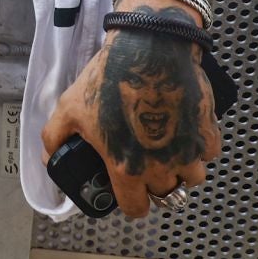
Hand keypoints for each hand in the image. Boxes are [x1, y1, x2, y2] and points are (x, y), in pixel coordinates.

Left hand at [41, 22, 220, 218]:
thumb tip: (49, 158)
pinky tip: (183, 130)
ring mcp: (189, 151)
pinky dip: (199, 146)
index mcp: (127, 168)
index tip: (130, 192)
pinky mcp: (207, 133)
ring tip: (167, 149)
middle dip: (155, 183)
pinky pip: (208, 153)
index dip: (132, 203)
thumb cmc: (110, 78)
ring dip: (181, 169)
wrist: (149, 49)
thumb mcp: (70, 107)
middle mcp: (162, 166)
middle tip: (146, 163)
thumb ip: (55, 137)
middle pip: (165, 194)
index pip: (136, 209)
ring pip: (191, 177)